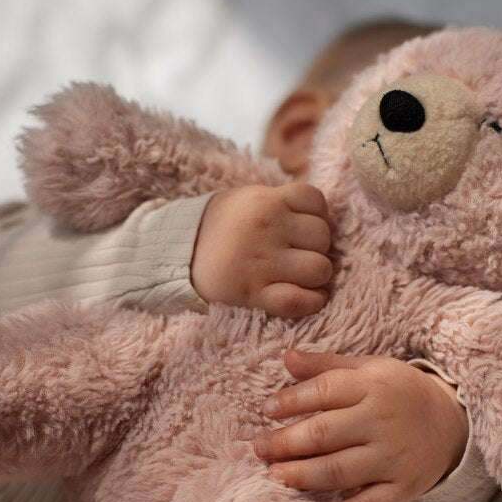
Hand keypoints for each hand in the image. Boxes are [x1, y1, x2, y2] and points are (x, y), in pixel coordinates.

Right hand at [190, 183, 332, 317]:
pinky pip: (299, 301)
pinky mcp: (252, 293)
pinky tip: (309, 298)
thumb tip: (324, 217)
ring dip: (316, 276)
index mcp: (266, 200)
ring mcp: (260, 262)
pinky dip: (312, 302)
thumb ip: (283, 202)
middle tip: (300, 254)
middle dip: (317, 247)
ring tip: (302, 276)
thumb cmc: (223, 227)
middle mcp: (265, 227)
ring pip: (319, 269)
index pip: (315, 200)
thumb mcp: (249, 199)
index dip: (317, 215)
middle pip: (322, 236)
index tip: (303, 228)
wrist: (178, 254)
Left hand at [254, 350, 468, 501]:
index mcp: (372, 387)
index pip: (324, 392)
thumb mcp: (369, 369)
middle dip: (286, 443)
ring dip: (303, 476)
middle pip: (325, 433)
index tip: (265, 410)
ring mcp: (393, 457)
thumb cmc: (398, 392)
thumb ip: (326, 366)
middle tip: (259, 450)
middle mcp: (382, 421)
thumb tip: (286, 358)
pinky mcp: (403, 488)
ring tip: (275, 476)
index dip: (290, 401)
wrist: (451, 422)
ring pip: (341, 471)